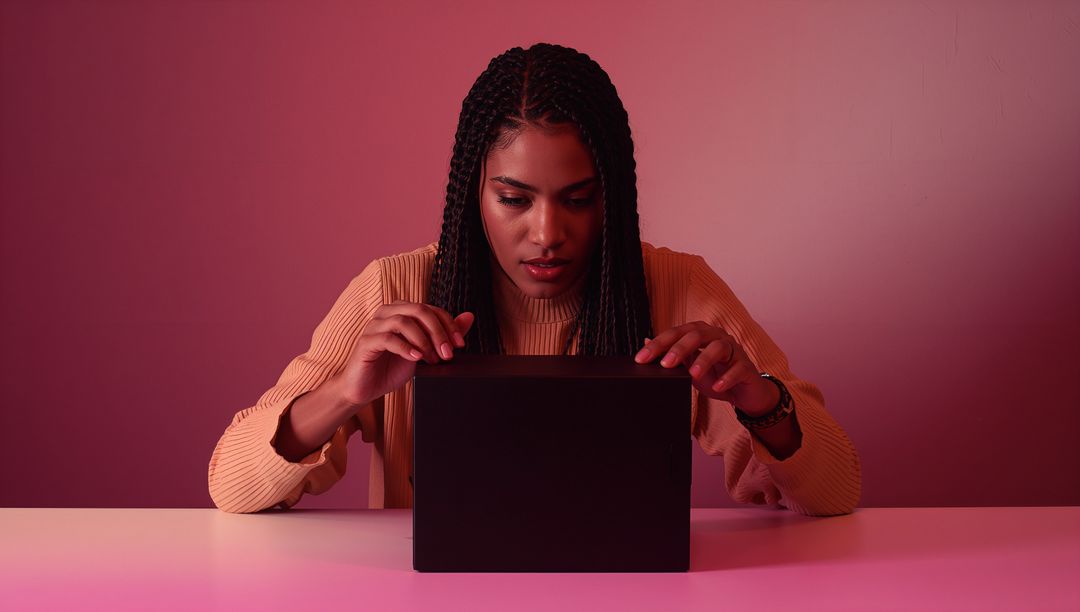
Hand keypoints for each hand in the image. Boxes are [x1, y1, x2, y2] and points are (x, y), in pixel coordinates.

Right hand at [335, 300, 474, 407]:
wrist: (365, 388)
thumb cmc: (392, 368)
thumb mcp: (424, 352)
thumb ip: (444, 334)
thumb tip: (469, 316)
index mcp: (402, 311)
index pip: (431, 309)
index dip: (448, 324)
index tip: (460, 344)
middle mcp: (387, 313)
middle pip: (419, 310)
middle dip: (438, 332)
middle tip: (448, 353)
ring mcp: (374, 326)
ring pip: (403, 321)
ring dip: (423, 341)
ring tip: (431, 359)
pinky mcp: (366, 342)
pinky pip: (387, 338)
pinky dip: (405, 348)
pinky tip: (415, 359)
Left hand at [633, 321, 775, 414]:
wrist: (743, 393)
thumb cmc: (714, 376)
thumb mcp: (688, 367)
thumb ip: (671, 355)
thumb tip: (646, 342)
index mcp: (700, 334)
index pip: (677, 333)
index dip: (658, 344)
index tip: (641, 358)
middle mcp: (717, 337)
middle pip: (697, 335)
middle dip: (679, 348)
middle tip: (665, 364)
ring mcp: (734, 350)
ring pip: (719, 347)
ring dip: (704, 360)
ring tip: (693, 375)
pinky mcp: (747, 367)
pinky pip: (738, 369)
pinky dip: (727, 378)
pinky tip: (717, 387)